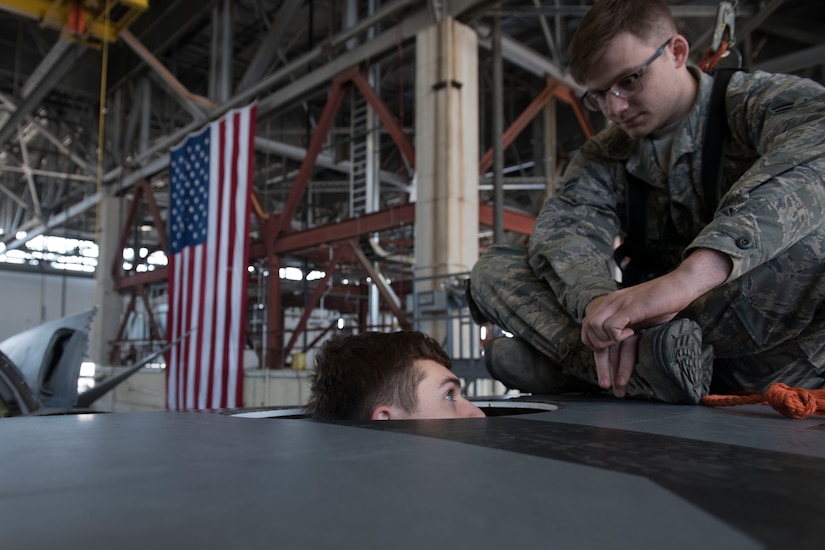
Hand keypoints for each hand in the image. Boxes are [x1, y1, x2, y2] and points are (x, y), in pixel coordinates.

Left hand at [582, 248, 731, 394]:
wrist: (679, 285)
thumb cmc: (662, 303)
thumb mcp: (639, 318)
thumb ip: (626, 329)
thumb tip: (621, 352)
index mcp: (609, 309)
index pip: (591, 334)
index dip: (597, 357)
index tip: (607, 376)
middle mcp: (609, 305)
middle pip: (590, 334)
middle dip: (599, 364)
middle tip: (607, 385)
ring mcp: (618, 304)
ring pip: (594, 328)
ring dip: (608, 348)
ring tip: (624, 358)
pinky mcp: (630, 306)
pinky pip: (611, 324)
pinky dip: (617, 335)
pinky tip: (631, 335)